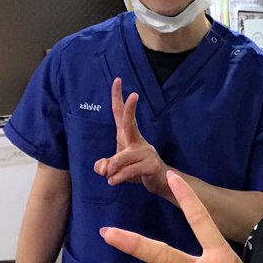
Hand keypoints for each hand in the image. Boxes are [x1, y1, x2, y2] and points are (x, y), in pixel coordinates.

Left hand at [94, 77, 169, 197]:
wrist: (159, 182)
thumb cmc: (136, 170)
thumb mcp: (116, 168)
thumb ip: (106, 166)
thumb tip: (103, 168)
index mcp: (129, 136)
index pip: (121, 114)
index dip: (118, 97)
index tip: (118, 80)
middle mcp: (138, 141)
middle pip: (130, 123)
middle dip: (130, 109)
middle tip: (134, 95)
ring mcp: (146, 152)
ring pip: (121, 158)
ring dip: (112, 171)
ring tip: (111, 178)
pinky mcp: (151, 165)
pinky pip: (127, 171)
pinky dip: (118, 178)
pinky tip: (115, 181)